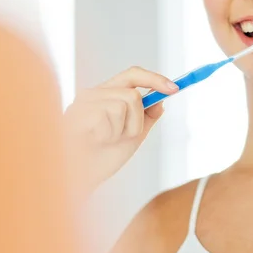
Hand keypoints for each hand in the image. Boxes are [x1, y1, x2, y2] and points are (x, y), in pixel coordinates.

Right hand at [64, 66, 178, 196]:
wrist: (80, 178)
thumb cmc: (102, 157)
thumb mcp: (132, 135)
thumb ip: (146, 117)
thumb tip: (161, 102)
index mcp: (106, 95)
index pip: (133, 75)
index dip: (155, 79)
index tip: (175, 89)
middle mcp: (94, 93)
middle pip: (133, 94)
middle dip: (136, 120)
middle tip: (123, 137)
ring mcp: (84, 102)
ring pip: (125, 104)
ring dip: (123, 129)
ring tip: (106, 141)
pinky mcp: (77, 111)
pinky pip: (109, 115)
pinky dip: (109, 134)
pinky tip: (96, 141)